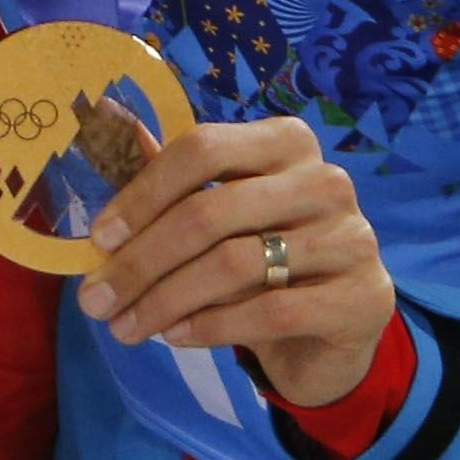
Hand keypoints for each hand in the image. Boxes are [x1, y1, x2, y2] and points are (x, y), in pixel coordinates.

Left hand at [80, 116, 392, 407]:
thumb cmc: (259, 257)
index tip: (98, 240)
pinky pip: (271, 310)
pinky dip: (211, 325)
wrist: (328, 326)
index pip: (202, 149)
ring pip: (235, 264)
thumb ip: (170, 176)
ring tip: (123, 326)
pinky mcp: (365, 296)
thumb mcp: (214, 213)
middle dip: (140, 262)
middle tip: (94, 301)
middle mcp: (326, 181)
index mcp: (285, 142)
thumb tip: (115, 124)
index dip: (142, 194)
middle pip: (209, 212)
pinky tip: (174, 336)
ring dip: (165, 300)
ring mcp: (353, 238)